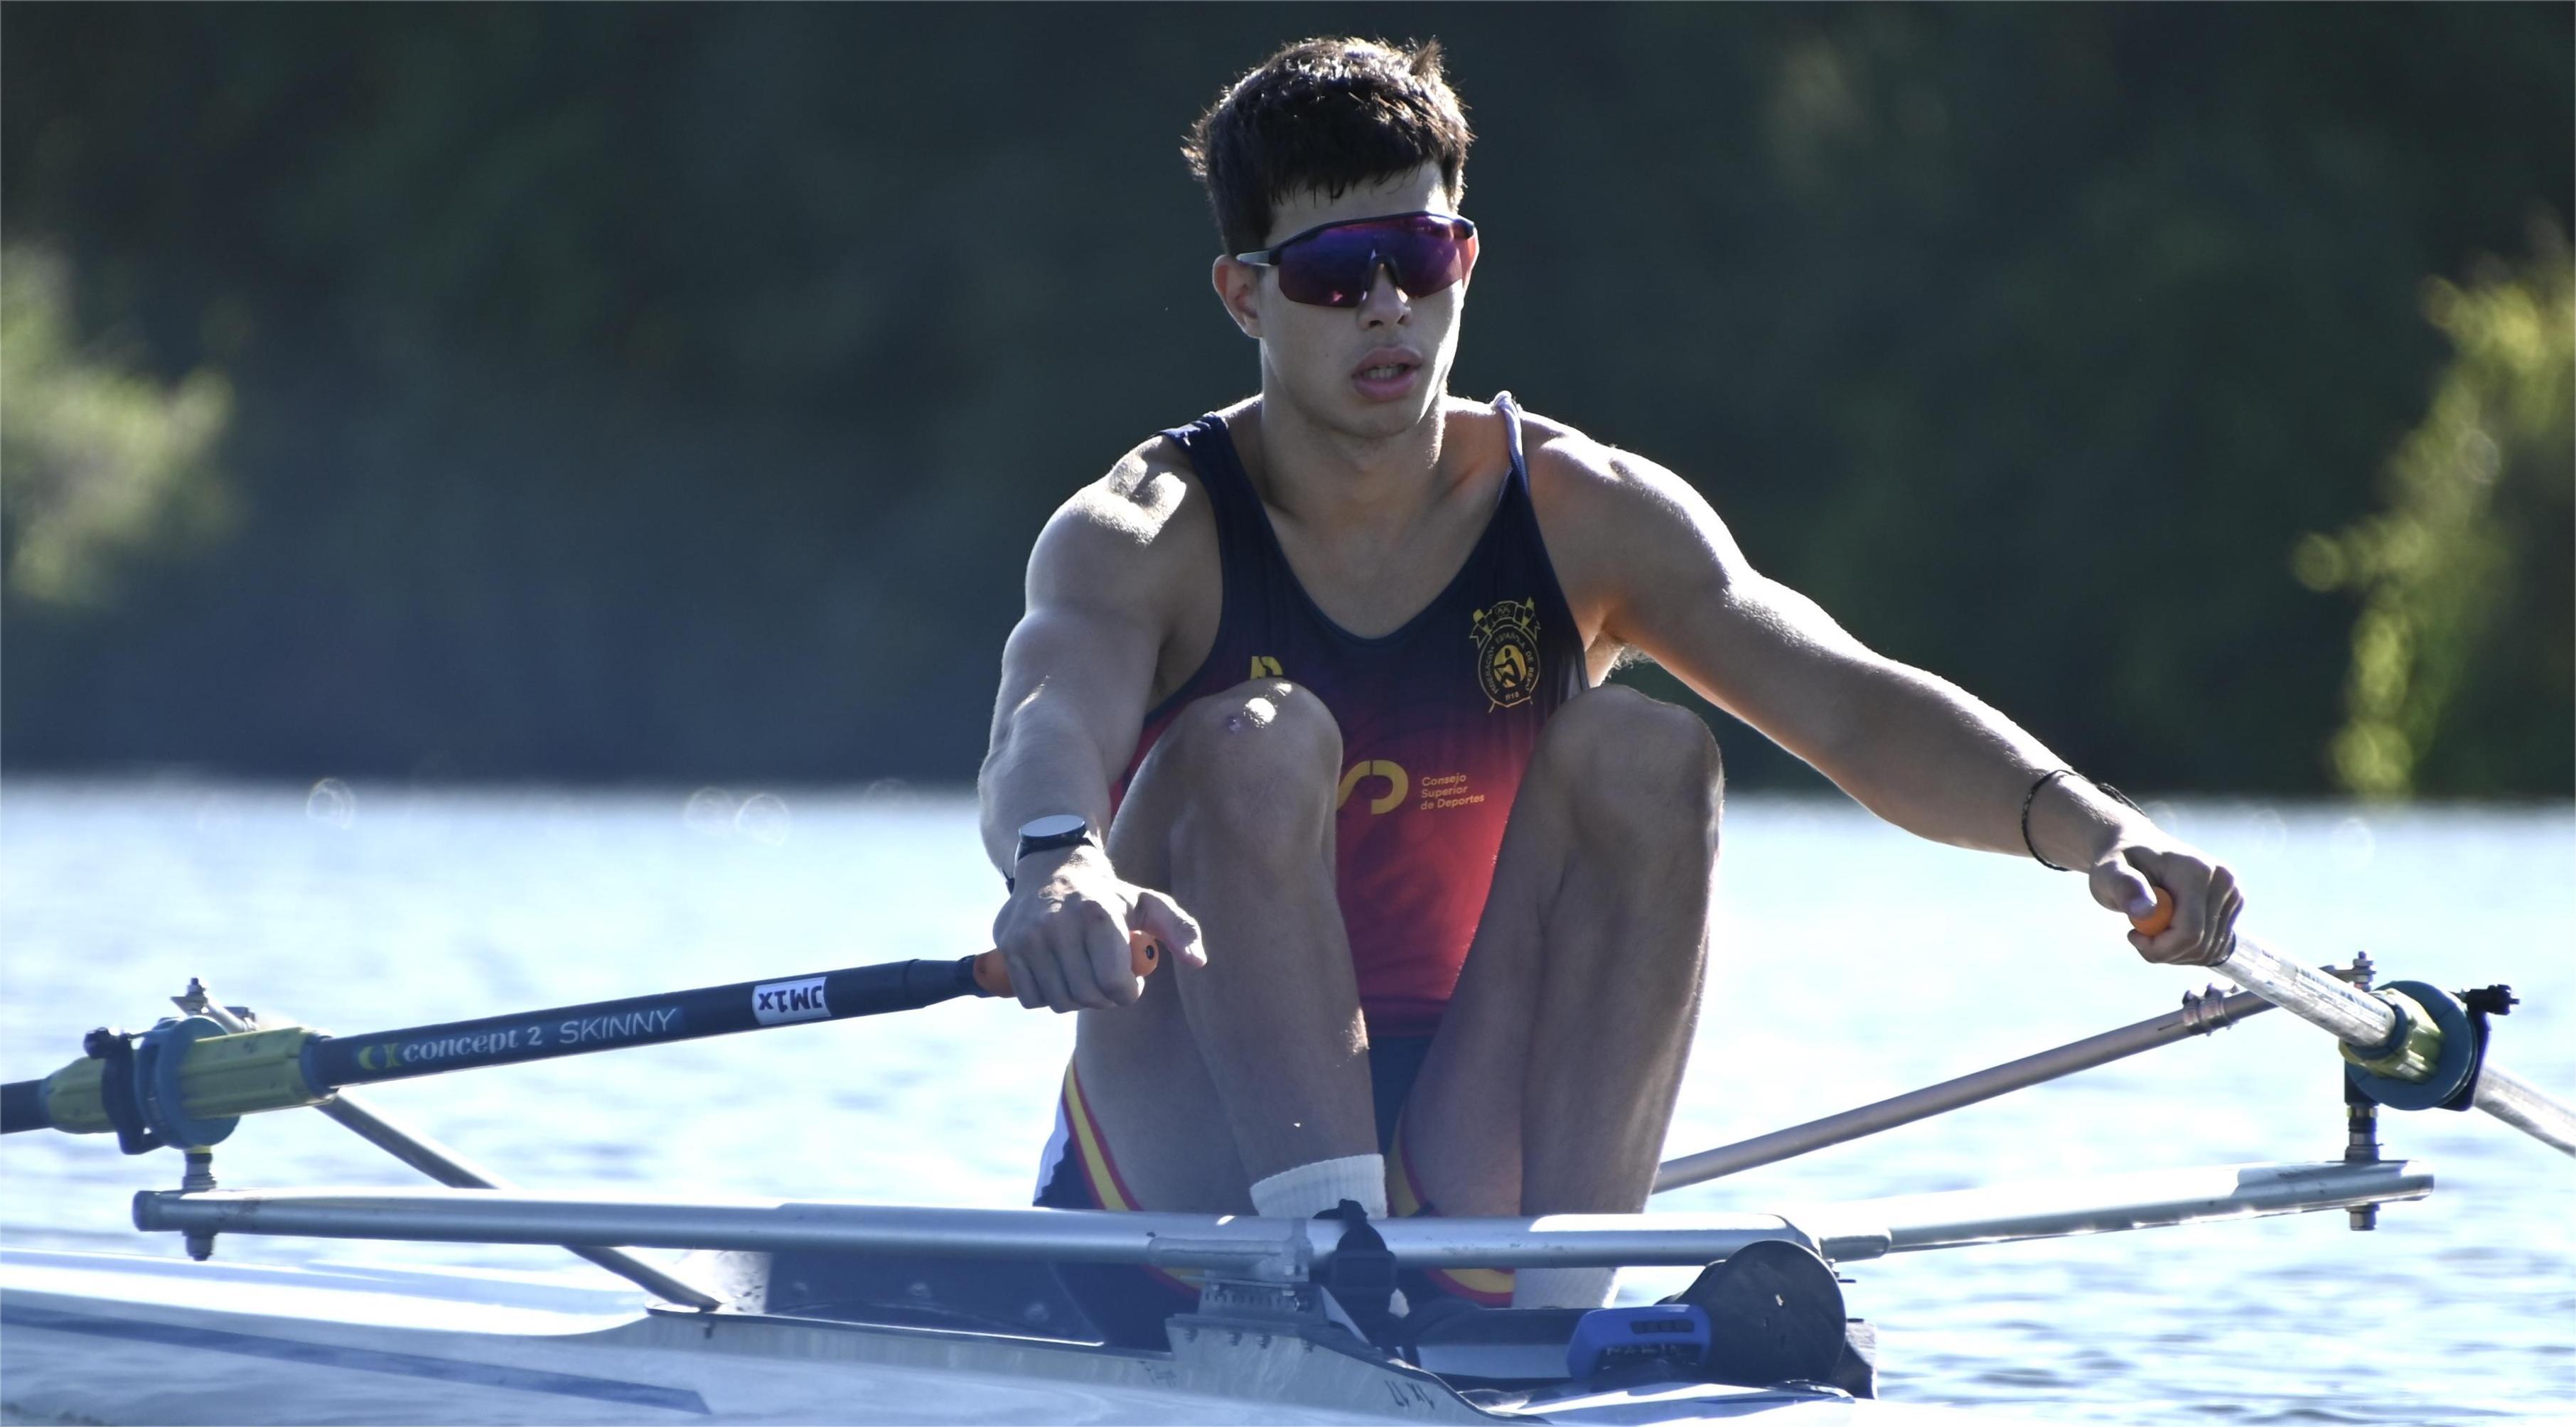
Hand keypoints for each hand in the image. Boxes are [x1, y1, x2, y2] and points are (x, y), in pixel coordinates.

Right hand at [990, 844, 1205, 1010]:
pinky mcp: (1007, 947)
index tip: (1130, 981)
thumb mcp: (1150, 904)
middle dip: (1104, 998)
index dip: (1128, 992)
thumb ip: (1181, 930)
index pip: (1116, 984)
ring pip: (1059, 1002)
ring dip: (1076, 1000)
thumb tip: (1199, 961)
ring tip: (1084, 976)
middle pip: (1088, 997)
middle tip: (1107, 980)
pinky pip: (1031, 998)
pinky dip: (1047, 997)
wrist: (1052, 867)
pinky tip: (1058, 976)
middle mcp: (1059, 925)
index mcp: (1099, 915)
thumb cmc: (1110, 895)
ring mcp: (1028, 937)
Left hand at [2087, 831, 2243, 967]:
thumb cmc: (2119, 861)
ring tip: (2150, 927)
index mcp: (2198, 871)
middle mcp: (2224, 882)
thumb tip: (2145, 911)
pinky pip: (2213, 948)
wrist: (2136, 847)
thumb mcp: (2109, 872)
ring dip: (2174, 952)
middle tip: (2138, 931)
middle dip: (2164, 950)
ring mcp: (2233, 895)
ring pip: (2208, 952)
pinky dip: (2186, 950)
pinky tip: (2166, 931)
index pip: (2190, 932)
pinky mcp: (2232, 907)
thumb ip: (2124, 887)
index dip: (2159, 947)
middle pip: (2200, 946)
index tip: (2132, 934)